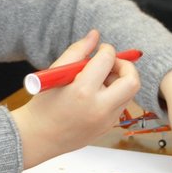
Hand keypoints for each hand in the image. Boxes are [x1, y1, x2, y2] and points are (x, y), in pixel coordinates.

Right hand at [11, 31, 140, 168]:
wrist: (39, 137)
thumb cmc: (44, 104)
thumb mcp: (56, 73)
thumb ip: (78, 51)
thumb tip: (95, 35)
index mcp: (83, 91)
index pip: (108, 59)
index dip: (106, 50)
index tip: (100, 50)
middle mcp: (99, 108)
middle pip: (132, 81)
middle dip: (126, 66)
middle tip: (111, 65)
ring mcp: (106, 121)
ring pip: (129, 93)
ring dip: (120, 81)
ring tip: (98, 81)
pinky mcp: (108, 128)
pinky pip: (121, 105)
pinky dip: (114, 95)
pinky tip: (95, 95)